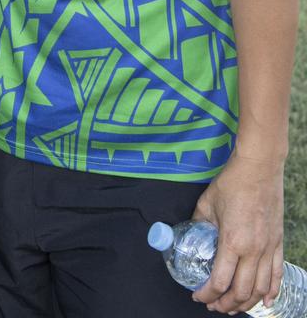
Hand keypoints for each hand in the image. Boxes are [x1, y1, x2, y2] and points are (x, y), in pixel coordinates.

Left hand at [191, 151, 283, 312]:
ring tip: (233, 306)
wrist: (259, 168)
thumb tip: (192, 233)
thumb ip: (199, 222)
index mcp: (232, 241)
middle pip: (241, 292)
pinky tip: (265, 301)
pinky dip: (271, 292)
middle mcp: (253, 250)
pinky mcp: (278, 243)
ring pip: (260, 289)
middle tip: (213, 305)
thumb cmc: (232, 182)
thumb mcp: (207, 203)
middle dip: (225, 304)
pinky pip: (277, 274)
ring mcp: (268, 248)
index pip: (220, 281)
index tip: (197, 295)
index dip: (207, 293)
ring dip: (246, 303)